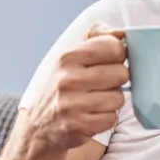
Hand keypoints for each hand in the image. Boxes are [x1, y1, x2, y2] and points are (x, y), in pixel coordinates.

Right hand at [26, 23, 129, 149]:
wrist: (37, 127)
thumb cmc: (61, 87)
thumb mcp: (71, 57)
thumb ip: (96, 38)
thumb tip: (120, 32)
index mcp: (68, 57)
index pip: (113, 47)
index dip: (118, 55)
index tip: (110, 62)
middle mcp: (68, 79)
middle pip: (122, 74)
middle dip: (117, 81)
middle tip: (102, 85)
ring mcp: (72, 104)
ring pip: (119, 98)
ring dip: (111, 102)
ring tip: (94, 102)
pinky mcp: (79, 126)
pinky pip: (111, 118)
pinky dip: (105, 119)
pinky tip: (91, 116)